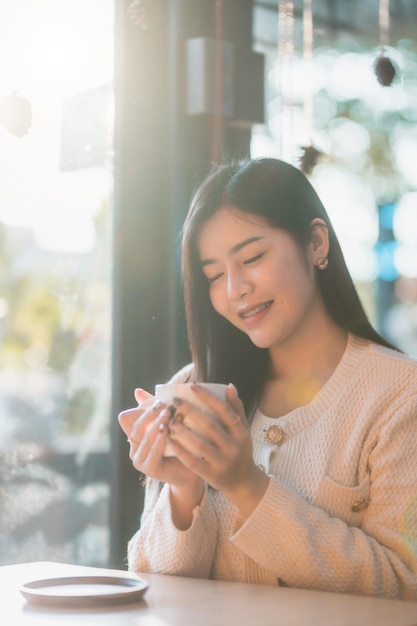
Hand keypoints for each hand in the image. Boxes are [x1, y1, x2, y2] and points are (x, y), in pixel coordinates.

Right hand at [118, 388, 204, 511]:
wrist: (193, 470)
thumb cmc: (180, 444)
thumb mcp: (168, 423)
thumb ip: (155, 409)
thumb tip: (137, 391)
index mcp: (135, 437)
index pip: (129, 419)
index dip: (143, 409)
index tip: (159, 401)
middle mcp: (133, 449)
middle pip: (136, 427)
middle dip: (151, 415)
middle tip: (165, 406)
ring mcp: (139, 461)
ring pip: (144, 438)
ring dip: (156, 425)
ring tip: (168, 415)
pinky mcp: (148, 470)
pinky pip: (152, 452)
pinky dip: (159, 441)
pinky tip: (167, 431)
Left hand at [167, 383, 268, 516]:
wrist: (243, 482)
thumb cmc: (240, 449)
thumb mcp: (243, 430)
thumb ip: (236, 409)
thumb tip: (229, 386)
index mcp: (242, 432)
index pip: (225, 411)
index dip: (208, 397)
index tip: (193, 385)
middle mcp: (234, 447)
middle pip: (210, 425)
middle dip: (190, 411)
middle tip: (175, 400)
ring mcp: (223, 462)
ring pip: (200, 444)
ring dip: (182, 431)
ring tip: (169, 420)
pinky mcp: (212, 475)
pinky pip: (193, 462)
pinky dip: (181, 451)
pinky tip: (170, 440)